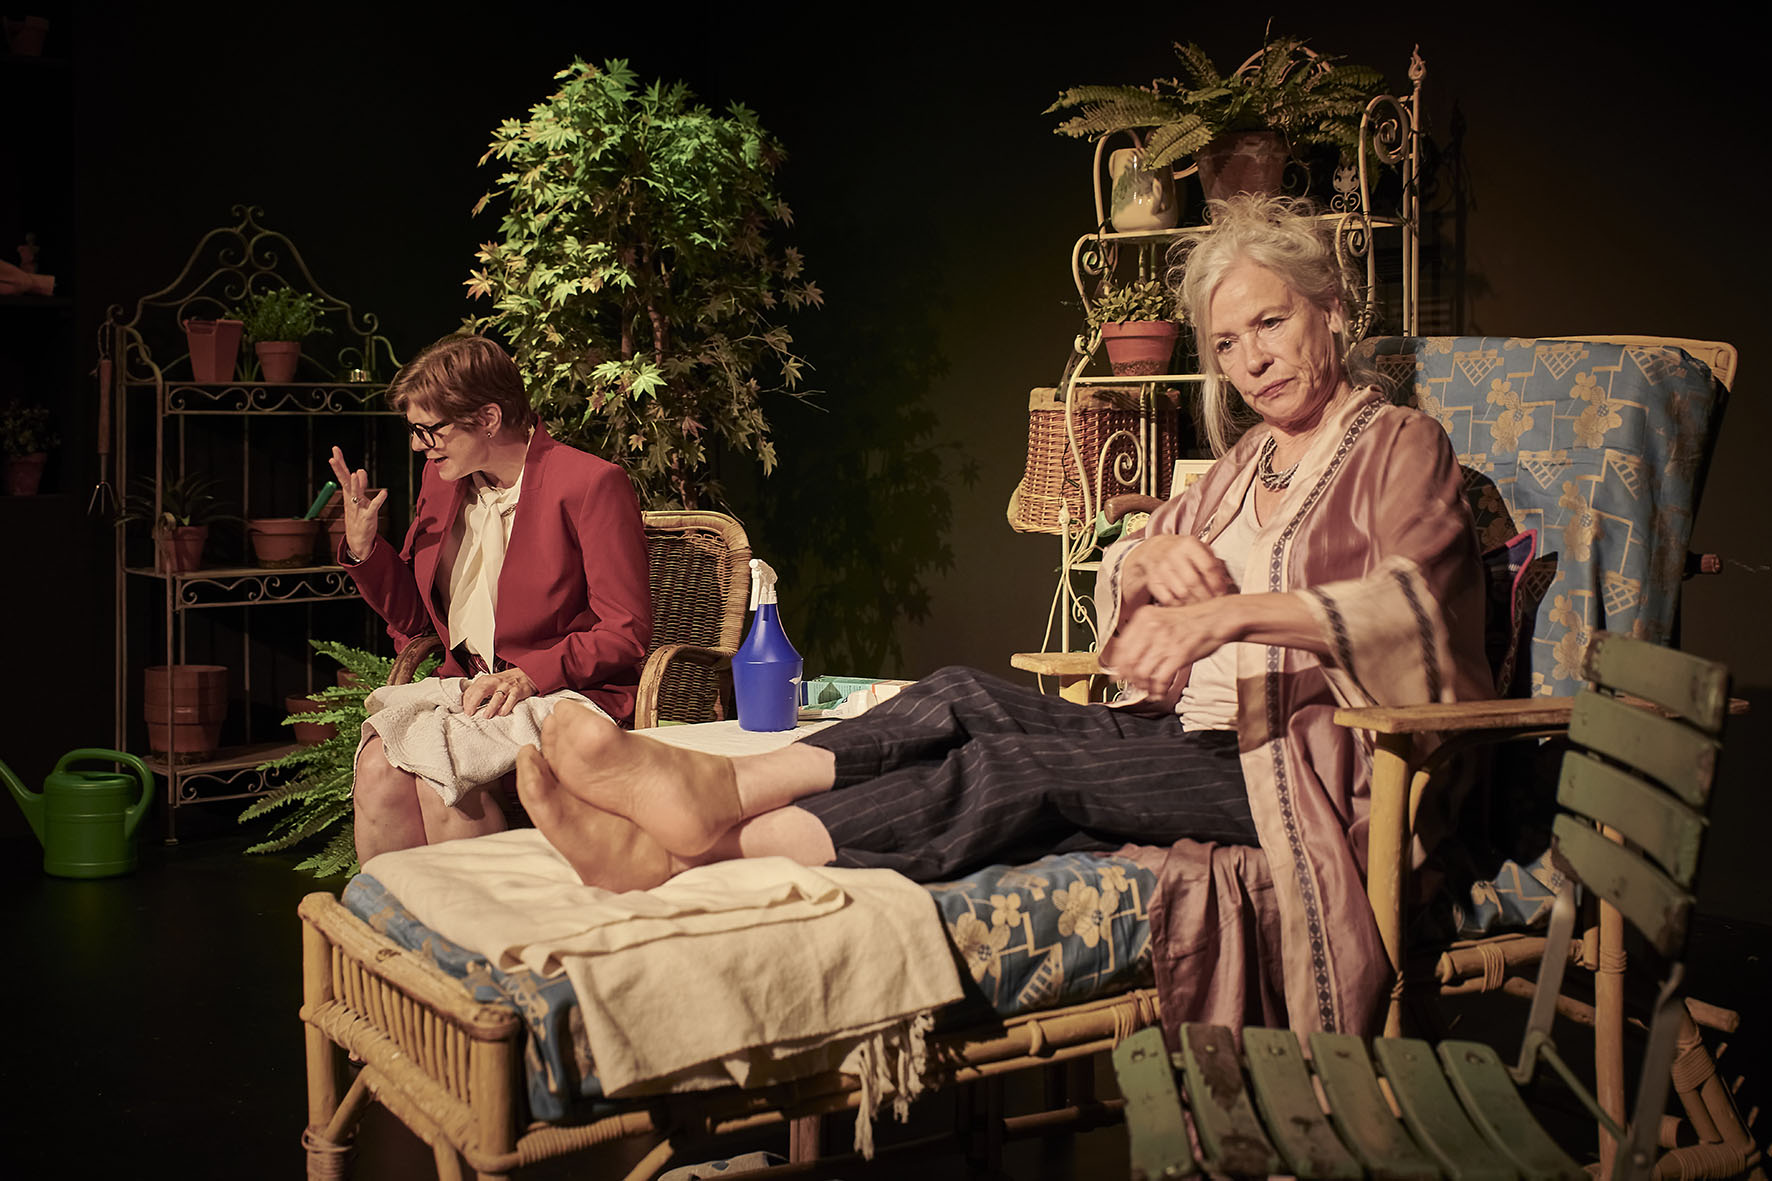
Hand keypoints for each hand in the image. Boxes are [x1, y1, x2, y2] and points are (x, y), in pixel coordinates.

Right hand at [327, 446, 387, 559]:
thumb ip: (360, 485)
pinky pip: (373, 507)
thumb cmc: (358, 517)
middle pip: (345, 482)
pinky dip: (379, 500)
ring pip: (356, 494)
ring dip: (357, 484)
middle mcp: (351, 500)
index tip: (334, 450)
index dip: (339, 463)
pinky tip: (384, 492)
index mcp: (349, 494)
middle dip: (339, 470)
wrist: (357, 540)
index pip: (343, 476)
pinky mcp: (368, 517)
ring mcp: (358, 509)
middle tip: (332, 458)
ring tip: (357, 473)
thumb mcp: (358, 500)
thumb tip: (360, 470)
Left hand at [463, 667, 537, 718]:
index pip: (472, 689)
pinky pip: (511, 699)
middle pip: (481, 690)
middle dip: (473, 702)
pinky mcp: (517, 691)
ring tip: (486, 716)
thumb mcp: (490, 683)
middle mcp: (495, 682)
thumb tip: (467, 705)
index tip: (465, 710)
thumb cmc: (505, 682)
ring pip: (497, 696)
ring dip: (490, 707)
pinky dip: (506, 707)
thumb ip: (479, 691)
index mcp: (486, 679)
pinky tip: (502, 713)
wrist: (524, 675)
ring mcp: (507, 686)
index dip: (466, 701)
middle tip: (470, 713)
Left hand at [1111, 601, 1236, 697]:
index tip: (1117, 675)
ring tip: (1148, 690)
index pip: (1121, 647)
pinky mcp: (1179, 654)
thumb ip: (1144, 635)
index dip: (1117, 666)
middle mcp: (1152, 627)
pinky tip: (1159, 692)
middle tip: (1133, 686)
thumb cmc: (1191, 621)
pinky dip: (1157, 690)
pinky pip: (1160, 678)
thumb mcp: (1161, 619)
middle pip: (1129, 662)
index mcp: (1144, 617)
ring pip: (1142, 673)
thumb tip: (1126, 659)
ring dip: (1144, 686)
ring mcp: (1165, 641)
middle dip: (1129, 679)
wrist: (1217, 617)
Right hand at [1123, 535, 1234, 606]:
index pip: (1207, 567)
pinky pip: (1168, 600)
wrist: (1155, 550)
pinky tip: (1186, 603)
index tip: (1222, 592)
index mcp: (1189, 544)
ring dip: (1194, 603)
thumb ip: (1214, 564)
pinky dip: (1179, 605)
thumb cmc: (1184, 552)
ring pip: (1182, 593)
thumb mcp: (1201, 549)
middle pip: (1194, 582)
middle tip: (1213, 603)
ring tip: (1201, 604)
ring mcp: (1161, 568)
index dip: (1217, 583)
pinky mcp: (1153, 581)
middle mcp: (1173, 554)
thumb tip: (1226, 584)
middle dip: (1206, 596)